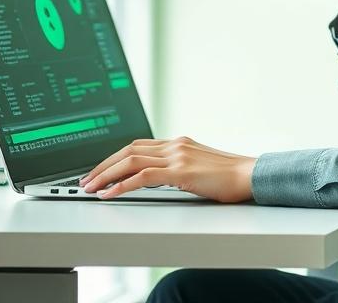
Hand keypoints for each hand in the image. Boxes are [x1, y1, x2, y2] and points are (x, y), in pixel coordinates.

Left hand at [78, 136, 256, 201]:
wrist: (250, 176)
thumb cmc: (230, 176)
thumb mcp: (200, 166)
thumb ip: (179, 167)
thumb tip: (160, 178)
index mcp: (179, 143)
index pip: (138, 146)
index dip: (115, 157)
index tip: (101, 170)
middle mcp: (176, 145)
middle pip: (129, 150)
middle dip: (103, 165)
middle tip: (87, 180)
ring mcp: (178, 156)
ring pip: (130, 161)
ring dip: (106, 174)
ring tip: (91, 187)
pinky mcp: (181, 172)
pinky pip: (143, 177)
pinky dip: (122, 185)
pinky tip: (110, 194)